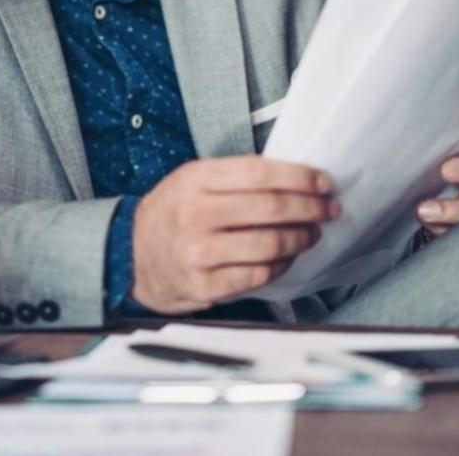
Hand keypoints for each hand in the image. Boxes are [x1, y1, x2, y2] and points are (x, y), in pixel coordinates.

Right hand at [131, 156, 338, 314]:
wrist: (129, 255)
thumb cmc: (171, 214)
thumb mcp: (192, 181)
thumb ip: (236, 179)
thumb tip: (295, 181)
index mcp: (196, 179)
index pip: (260, 173)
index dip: (300, 178)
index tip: (324, 183)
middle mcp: (196, 214)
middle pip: (271, 208)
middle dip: (311, 208)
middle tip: (329, 209)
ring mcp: (199, 252)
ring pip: (270, 244)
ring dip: (301, 238)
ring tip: (311, 233)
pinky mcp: (204, 286)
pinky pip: (258, 275)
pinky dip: (281, 265)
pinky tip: (287, 257)